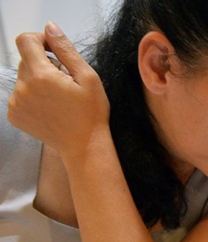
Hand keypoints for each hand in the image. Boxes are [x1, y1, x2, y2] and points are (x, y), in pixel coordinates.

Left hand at [7, 21, 109, 160]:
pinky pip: (19, 94)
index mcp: (41, 76)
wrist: (83, 146)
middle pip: (26, 60)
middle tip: (64, 82)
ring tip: (58, 98)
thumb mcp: (88, 77)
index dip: (40, 41)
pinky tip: (50, 108)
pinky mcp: (14, 114)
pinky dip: (32, 96)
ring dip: (38, 81)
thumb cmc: (91, 113)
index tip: (54, 52)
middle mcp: (23, 87)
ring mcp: (16, 102)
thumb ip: (66, 50)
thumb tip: (50, 28)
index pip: (26, 41)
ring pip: (23, 78)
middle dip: (43, 64)